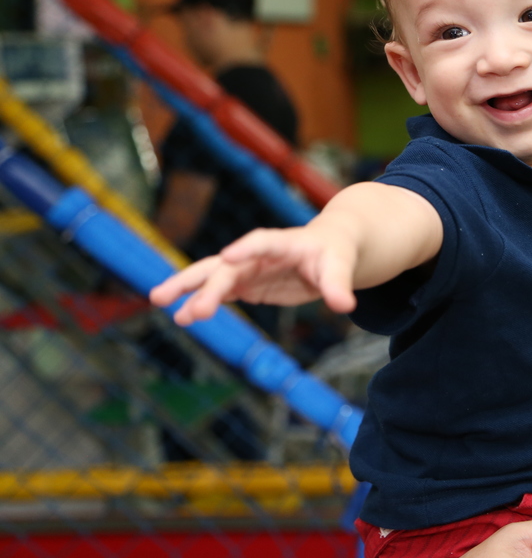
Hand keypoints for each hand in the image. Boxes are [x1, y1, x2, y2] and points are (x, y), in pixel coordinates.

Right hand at [148, 225, 357, 324]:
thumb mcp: (341, 267)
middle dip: (202, 283)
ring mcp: (249, 269)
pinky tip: (183, 315)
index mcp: (284, 243)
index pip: (262, 242)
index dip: (246, 248)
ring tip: (160, 303)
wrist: (329, 249)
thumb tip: (345, 305)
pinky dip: (202, 302)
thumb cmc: (336, 254)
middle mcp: (259, 255)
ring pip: (213, 277)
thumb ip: (338, 285)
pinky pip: (220, 293)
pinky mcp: (247, 284)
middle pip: (226, 266)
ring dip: (188, 290)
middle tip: (172, 299)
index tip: (227, 256)